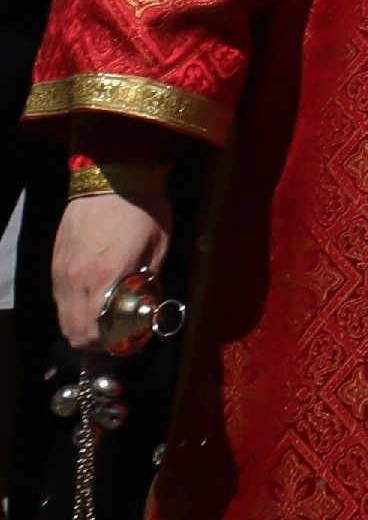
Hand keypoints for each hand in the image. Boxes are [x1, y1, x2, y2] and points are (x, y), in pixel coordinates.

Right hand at [49, 192, 164, 353]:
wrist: (113, 175)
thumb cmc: (144, 208)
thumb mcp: (160, 245)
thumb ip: (150, 280)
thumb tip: (147, 305)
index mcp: (106, 277)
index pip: (96, 331)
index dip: (112, 344)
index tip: (130, 341)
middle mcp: (76, 279)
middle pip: (74, 331)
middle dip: (96, 340)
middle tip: (118, 335)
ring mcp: (61, 271)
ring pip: (63, 317)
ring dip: (82, 326)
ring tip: (106, 320)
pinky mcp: (55, 262)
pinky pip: (59, 298)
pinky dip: (73, 308)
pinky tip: (92, 300)